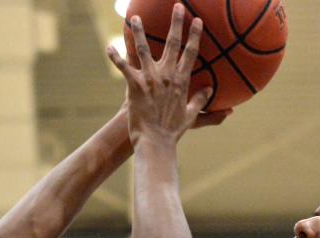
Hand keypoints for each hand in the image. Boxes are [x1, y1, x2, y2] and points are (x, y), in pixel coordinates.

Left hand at [107, 4, 210, 145]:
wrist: (155, 142)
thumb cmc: (172, 131)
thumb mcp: (191, 116)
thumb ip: (200, 101)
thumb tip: (210, 91)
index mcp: (181, 81)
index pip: (191, 53)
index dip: (195, 36)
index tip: (198, 21)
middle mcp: (167, 75)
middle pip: (172, 43)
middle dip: (176, 23)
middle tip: (178, 6)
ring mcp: (150, 79)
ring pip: (143, 48)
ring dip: (139, 31)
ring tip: (136, 17)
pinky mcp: (134, 85)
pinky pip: (123, 67)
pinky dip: (115, 57)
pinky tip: (109, 46)